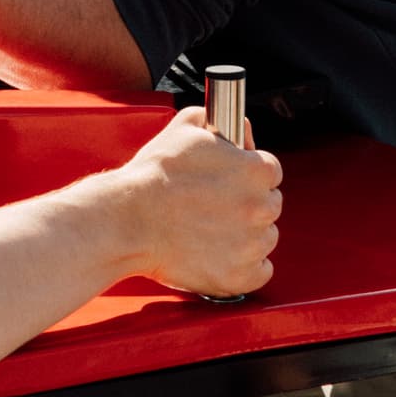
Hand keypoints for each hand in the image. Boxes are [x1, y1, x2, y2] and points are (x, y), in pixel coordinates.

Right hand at [114, 109, 280, 297]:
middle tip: (216, 207)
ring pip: (264, 239)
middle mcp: (260, 208)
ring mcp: (251, 245)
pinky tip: (221, 255)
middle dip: (248, 204)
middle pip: (269, 206)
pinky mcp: (238, 277)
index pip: (270, 171)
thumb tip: (235, 126)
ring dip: (245, 236)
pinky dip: (245, 268)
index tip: (232, 181)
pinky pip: (259, 272)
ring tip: (210, 231)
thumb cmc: (152, 176)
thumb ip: (217, 120)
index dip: (249, 175)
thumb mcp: (184, 128)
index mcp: (255, 170)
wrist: (125, 220)